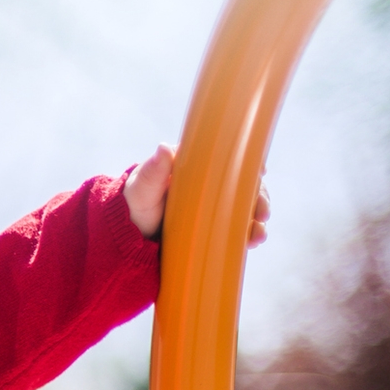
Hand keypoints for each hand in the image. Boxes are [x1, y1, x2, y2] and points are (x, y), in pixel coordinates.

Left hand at [124, 143, 269, 246]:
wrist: (127, 233)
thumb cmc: (133, 204)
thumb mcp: (142, 189)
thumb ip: (153, 171)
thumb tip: (164, 147)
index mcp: (194, 165)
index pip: (227, 159)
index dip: (247, 163)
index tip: (260, 172)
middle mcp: (209, 182)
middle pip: (242, 185)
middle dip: (257, 197)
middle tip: (261, 212)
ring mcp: (213, 204)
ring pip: (243, 206)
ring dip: (256, 218)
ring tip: (258, 234)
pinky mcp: (213, 224)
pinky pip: (235, 225)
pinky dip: (247, 233)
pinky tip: (253, 241)